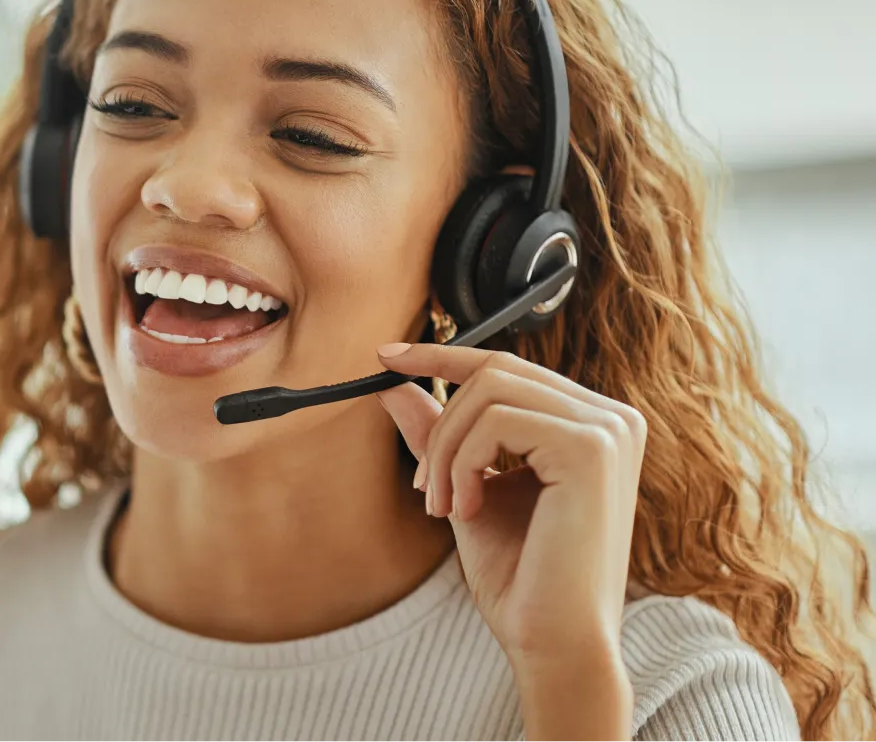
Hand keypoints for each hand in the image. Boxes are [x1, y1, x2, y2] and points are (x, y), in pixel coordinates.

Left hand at [375, 342, 644, 738]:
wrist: (553, 641)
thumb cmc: (520, 577)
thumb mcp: (466, 489)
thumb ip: (439, 436)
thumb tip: (393, 383)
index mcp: (590, 424)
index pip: (507, 367)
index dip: (442, 356)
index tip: (386, 358)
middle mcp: (611, 417)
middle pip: (493, 372)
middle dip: (440, 426)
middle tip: (424, 487)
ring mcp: (608, 428)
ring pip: (488, 393)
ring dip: (446, 451)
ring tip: (444, 507)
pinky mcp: (593, 446)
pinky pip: (497, 421)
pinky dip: (464, 464)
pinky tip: (469, 510)